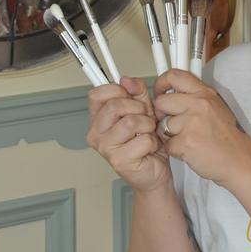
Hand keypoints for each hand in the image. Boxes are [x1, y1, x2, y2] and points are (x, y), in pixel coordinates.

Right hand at [86, 76, 169, 191]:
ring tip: (147, 133)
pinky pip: (142, 139)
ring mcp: (106, 147)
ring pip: (130, 121)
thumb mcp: (143, 110)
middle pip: (114, 105)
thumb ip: (137, 92)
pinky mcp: (119, 160)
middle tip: (143, 119)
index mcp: (99, 119)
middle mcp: (97, 133)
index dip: (116, 90)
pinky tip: (148, 147)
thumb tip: (128, 80)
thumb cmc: (145, 143)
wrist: (153, 171)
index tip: (128, 95)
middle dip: (137, 108)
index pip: (96, 94)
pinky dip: (152, 141)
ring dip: (147, 126)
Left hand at [154, 69, 250, 187]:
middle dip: (161, 114)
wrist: (237, 158)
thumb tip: (172, 92)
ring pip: (162, 125)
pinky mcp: (185, 142)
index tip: (160, 91)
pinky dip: (175, 150)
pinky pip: (167, 144)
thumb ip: (194, 97)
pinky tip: (190, 150)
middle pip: (161, 102)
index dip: (161, 83)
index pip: (174, 76)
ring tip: (187, 139)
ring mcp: (191, 123)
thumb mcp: (215, 106)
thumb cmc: (226, 135)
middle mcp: (198, 104)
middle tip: (171, 121)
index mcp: (204, 93)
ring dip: (170, 135)